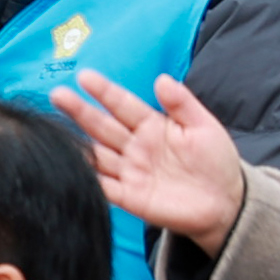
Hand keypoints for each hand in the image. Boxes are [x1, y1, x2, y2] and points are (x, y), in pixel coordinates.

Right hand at [58, 64, 251, 253]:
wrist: (226, 203)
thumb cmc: (217, 162)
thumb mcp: (204, 127)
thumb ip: (182, 104)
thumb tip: (161, 79)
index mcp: (151, 126)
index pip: (122, 104)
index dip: (104, 91)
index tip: (84, 76)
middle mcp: (134, 147)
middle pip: (101, 126)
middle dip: (79, 111)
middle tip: (57, 94)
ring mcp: (129, 172)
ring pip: (95, 154)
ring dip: (75, 144)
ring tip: (53, 130)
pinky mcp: (129, 197)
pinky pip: (102, 186)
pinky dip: (87, 179)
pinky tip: (70, 168)